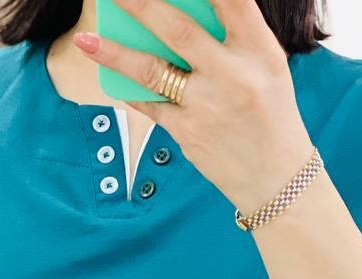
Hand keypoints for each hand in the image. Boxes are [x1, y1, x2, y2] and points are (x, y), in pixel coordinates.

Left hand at [73, 0, 312, 213]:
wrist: (275, 177)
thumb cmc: (269, 113)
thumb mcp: (268, 67)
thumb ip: (235, 35)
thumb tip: (182, 9)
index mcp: (260, 51)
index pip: (232, 1)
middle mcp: (233, 75)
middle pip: (178, 29)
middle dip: (140, 4)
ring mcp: (207, 106)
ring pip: (151, 70)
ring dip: (115, 53)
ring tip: (86, 39)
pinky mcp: (188, 133)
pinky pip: (150, 103)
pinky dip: (130, 88)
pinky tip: (110, 74)